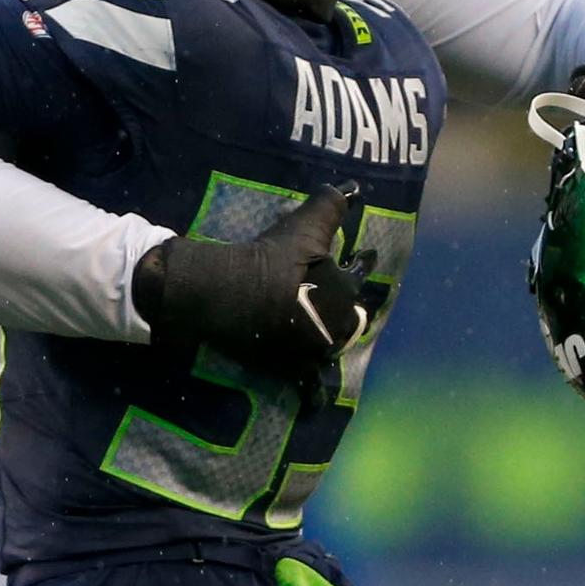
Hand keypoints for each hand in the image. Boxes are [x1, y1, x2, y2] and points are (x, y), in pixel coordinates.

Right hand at [133, 187, 373, 390]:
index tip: (362, 257)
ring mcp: (313, 350)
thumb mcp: (304, 225)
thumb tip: (356, 188)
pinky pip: (308, 384)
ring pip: (331, 348)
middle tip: (335, 301)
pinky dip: (315, 392)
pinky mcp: (289, 368)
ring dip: (331, 341)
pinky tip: (317, 397)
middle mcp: (334, 325)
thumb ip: (333, 204)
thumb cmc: (267, 257)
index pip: (359, 276)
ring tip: (324, 334)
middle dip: (345, 309)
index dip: (360, 264)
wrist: (222, 291)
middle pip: (348, 319)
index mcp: (343, 291)